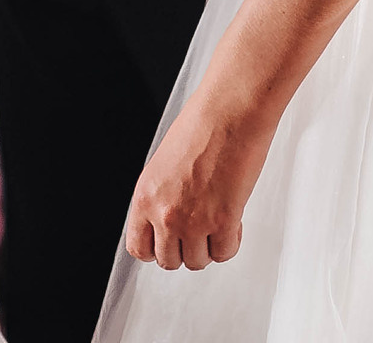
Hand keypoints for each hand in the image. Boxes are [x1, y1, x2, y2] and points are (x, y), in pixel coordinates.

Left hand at [121, 91, 274, 272]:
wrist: (229, 111)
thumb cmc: (201, 125)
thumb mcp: (164, 165)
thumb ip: (162, 196)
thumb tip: (170, 218)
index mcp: (144, 197)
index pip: (139, 248)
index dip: (157, 248)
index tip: (169, 241)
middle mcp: (165, 213)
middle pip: (169, 261)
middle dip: (186, 248)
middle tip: (199, 229)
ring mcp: (194, 220)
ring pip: (198, 261)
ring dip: (209, 245)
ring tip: (217, 220)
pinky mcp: (224, 221)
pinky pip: (224, 252)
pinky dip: (231, 241)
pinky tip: (233, 219)